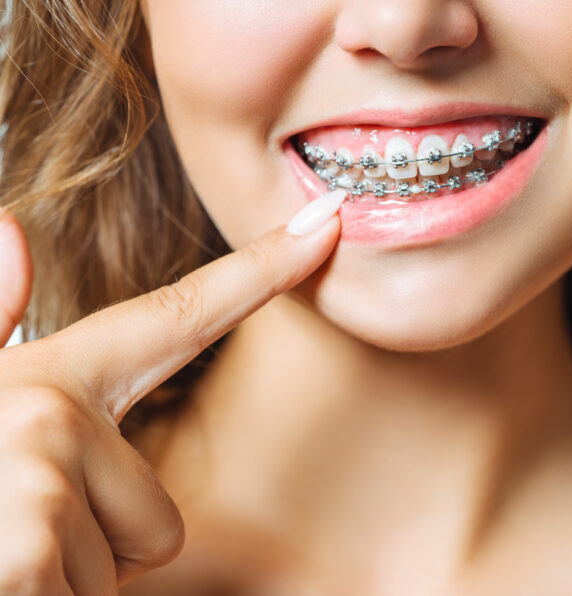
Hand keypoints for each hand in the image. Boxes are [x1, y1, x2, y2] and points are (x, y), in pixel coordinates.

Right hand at [0, 204, 340, 593]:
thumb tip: (6, 230)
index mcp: (45, 378)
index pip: (183, 311)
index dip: (264, 267)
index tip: (329, 222)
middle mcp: (48, 417)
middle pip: (159, 511)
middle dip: (100, 543)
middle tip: (16, 533)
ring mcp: (41, 489)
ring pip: (128, 565)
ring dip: (67, 582)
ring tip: (4, 556)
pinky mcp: (30, 557)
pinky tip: (11, 580)